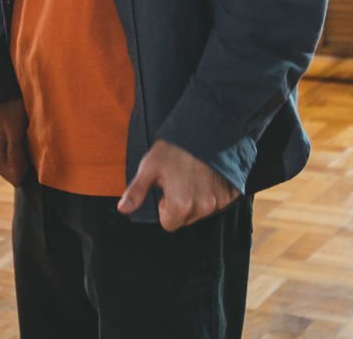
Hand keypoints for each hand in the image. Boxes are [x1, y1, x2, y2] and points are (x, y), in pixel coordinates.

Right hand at [0, 99, 30, 186]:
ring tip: (23, 141)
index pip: (14, 177)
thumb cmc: (10, 110)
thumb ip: (15, 153)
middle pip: (13, 175)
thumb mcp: (15, 130)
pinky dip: (17, 155)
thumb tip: (18, 178)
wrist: (1, 96)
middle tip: (28, 144)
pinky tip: (18, 142)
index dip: (27, 168)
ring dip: (21, 158)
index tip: (32, 152)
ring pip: (11, 169)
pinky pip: (9, 162)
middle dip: (23, 164)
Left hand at [117, 140, 237, 231]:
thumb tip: (122, 209)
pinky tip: (207, 176)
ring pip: (202, 211)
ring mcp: (219, 201)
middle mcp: (202, 207)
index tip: (166, 188)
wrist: (207, 128)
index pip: (169, 224)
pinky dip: (212, 193)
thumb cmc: (174, 148)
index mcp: (180, 205)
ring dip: (196, 199)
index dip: (164, 207)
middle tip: (179, 179)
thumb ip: (136, 192)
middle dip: (181, 204)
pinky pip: (218, 202)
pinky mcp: (230, 194)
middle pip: (186, 219)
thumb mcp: (149, 167)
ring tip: (193, 175)